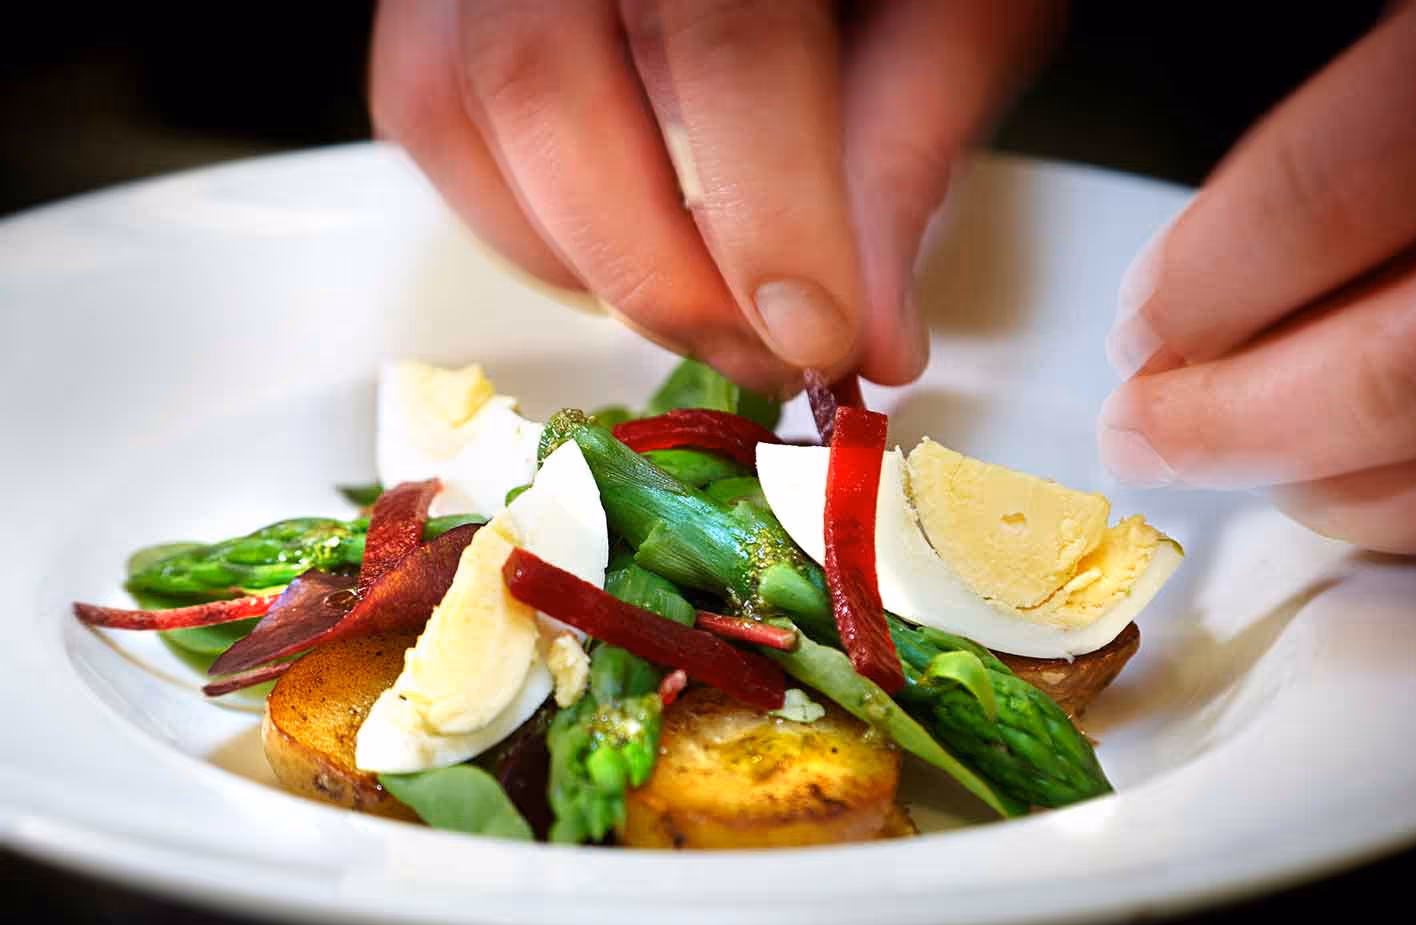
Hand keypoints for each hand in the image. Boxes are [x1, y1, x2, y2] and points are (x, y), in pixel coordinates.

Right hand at [370, 0, 1059, 394]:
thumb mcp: (945, 14)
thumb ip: (899, 159)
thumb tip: (871, 340)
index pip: (729, 41)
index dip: (773, 215)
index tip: (821, 341)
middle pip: (549, 87)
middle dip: (663, 274)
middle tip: (766, 358)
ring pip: (461, 111)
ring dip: (584, 262)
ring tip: (704, 310)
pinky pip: (428, 114)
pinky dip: (516, 222)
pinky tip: (614, 253)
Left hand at [1098, 0, 1415, 553]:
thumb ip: (1327, 136)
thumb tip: (1184, 271)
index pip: (1335, 192)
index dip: (1206, 280)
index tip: (1141, 326)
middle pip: (1411, 367)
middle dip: (1238, 422)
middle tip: (1144, 429)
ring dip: (1336, 487)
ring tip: (1241, 461)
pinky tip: (1363, 478)